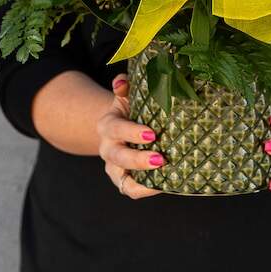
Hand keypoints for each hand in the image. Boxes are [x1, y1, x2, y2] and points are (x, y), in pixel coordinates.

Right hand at [96, 74, 162, 199]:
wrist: (122, 127)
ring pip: (121, 177)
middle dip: (138, 159)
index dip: (132, 133)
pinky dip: (144, 190)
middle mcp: (107, 147)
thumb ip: (124, 86)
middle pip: (118, 156)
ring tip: (162, 172)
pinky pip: (129, 189)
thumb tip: (121, 81)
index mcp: (108, 124)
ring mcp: (113, 166)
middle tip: (160, 158)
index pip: (116, 129)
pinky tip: (163, 184)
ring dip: (141, 178)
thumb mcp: (126, 96)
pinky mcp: (122, 179)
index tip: (152, 134)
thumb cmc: (131, 109)